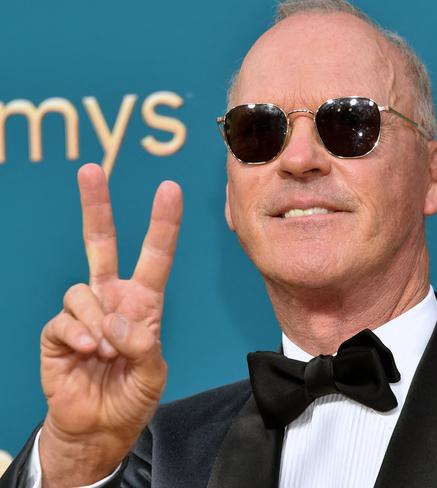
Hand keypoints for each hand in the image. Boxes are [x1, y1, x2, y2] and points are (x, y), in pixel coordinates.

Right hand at [38, 163, 182, 485]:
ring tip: (106, 351)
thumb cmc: (132, 396)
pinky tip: (88, 352)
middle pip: (101, 244)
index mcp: (142, 302)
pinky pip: (65, 319)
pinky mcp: (58, 332)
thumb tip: (115, 323)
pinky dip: (79, 335)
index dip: (162, 224)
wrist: (100, 427)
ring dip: (98, 322)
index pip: (154, 256)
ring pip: (82, 291)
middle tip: (91, 170)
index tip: (169, 190)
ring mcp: (83, 313)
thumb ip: (142, 345)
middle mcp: (111, 299)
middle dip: (96, 207)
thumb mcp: (152, 372)